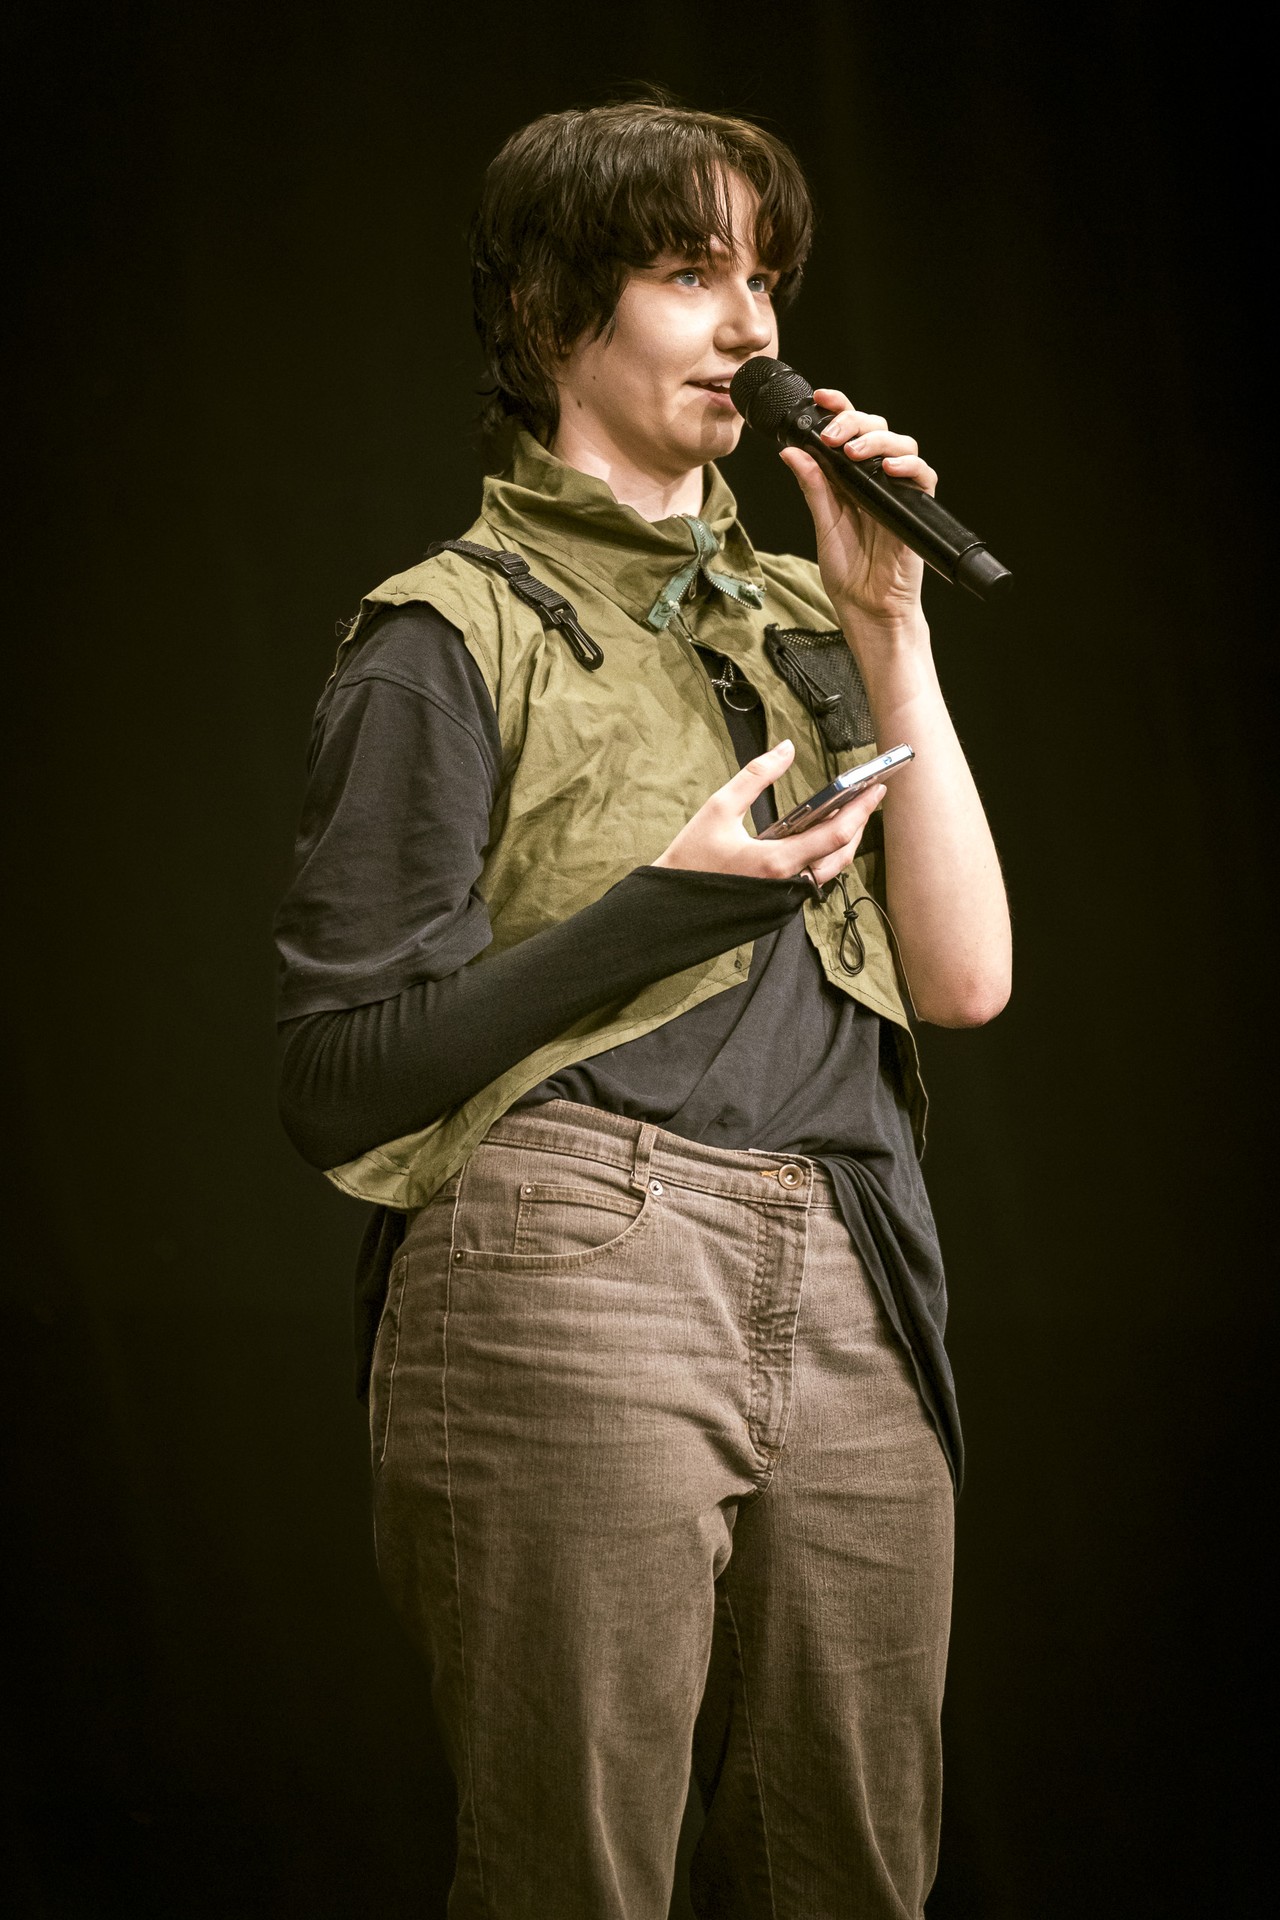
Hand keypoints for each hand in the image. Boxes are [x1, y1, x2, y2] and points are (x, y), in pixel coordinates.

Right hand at [654, 740, 885, 886]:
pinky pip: (813, 877)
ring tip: (849, 811)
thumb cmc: (691, 857)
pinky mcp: (779, 900)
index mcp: (776, 862)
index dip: (860, 810)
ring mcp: (785, 897)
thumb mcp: (719, 807)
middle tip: (868, 796)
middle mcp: (788, 885)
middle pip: (841, 855)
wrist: (670, 906)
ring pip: (830, 870)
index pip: (834, 836)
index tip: (876, 788)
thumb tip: (786, 749)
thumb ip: (756, 775)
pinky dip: (824, 853)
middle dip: (859, 823)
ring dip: (843, 841)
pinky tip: (820, 833)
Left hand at [779, 389, 937, 629]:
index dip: (839, 408)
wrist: (868, 609)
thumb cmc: (849, 573)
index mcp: (851, 479)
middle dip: (853, 421)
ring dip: (877, 439)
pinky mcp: (917, 509)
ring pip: (902, 444)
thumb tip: (791, 451)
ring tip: (853, 452)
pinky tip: (887, 468)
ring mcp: (898, 492)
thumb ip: (813, 487)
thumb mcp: (823, 524)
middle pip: (876, 428)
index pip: (850, 432)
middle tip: (830, 435)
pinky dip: (909, 466)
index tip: (821, 398)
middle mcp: (876, 479)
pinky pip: (924, 476)